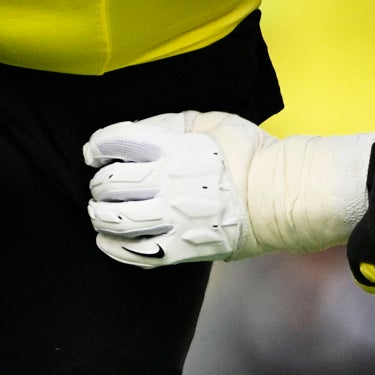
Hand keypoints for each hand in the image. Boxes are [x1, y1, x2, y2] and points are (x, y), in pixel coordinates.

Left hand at [85, 112, 269, 265]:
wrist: (281, 195)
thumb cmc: (250, 153)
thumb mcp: (210, 121)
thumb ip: (171, 125)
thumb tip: (139, 131)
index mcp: (173, 148)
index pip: (117, 142)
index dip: (98, 146)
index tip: (94, 152)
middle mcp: (166, 182)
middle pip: (110, 182)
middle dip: (99, 183)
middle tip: (102, 185)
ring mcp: (172, 218)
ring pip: (116, 218)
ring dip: (100, 215)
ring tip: (100, 212)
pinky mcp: (179, 248)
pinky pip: (134, 252)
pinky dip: (112, 247)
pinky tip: (107, 240)